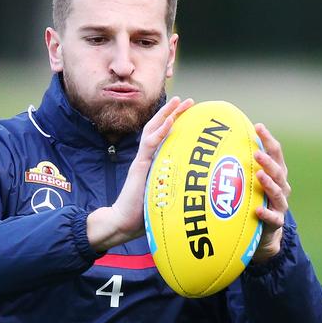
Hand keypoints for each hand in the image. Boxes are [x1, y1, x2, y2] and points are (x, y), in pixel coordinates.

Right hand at [87, 96, 194, 251]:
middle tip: (188, 101)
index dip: (175, 123)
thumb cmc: (144, 214)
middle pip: (159, 128)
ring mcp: (142, 160)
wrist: (123, 222)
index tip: (189, 113)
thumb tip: (198, 188)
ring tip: (179, 101)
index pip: (164, 137)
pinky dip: (161, 131)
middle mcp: (147, 157)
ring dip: (167, 114)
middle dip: (173, 113)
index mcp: (152, 162)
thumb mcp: (163, 196)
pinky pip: (150, 145)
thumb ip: (174, 187)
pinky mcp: (140, 166)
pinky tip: (170, 121)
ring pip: (154, 130)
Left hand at [251, 123, 291, 263]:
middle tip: (257, 153)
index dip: (268, 139)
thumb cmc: (253, 200)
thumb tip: (217, 142)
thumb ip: (240, 164)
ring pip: (278, 193)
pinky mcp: (276, 222)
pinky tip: (258, 211)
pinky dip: (266, 214)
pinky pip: (273, 218)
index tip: (258, 126)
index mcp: (276, 174)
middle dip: (268, 161)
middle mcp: (281, 187)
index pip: (275, 153)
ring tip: (259, 175)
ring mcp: (279, 205)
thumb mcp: (248, 181)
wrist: (264, 233)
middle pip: (278, 171)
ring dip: (269, 183)